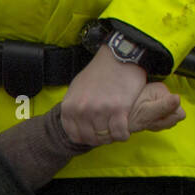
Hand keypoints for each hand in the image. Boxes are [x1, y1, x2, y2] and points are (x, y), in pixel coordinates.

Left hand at [58, 80, 183, 147]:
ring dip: (112, 137)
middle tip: (107, 134)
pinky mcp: (118, 109)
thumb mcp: (76, 88)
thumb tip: (74, 121)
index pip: (74, 135)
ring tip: (116, 131)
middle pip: (90, 138)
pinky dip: (123, 135)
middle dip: (100, 139)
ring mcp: (100, 110)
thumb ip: (73, 106)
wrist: (119, 56)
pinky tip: (125, 131)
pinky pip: (119, 133)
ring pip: (105, 137)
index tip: (93, 136)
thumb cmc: (98, 71)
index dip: (85, 138)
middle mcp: (82, 110)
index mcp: (69, 107)